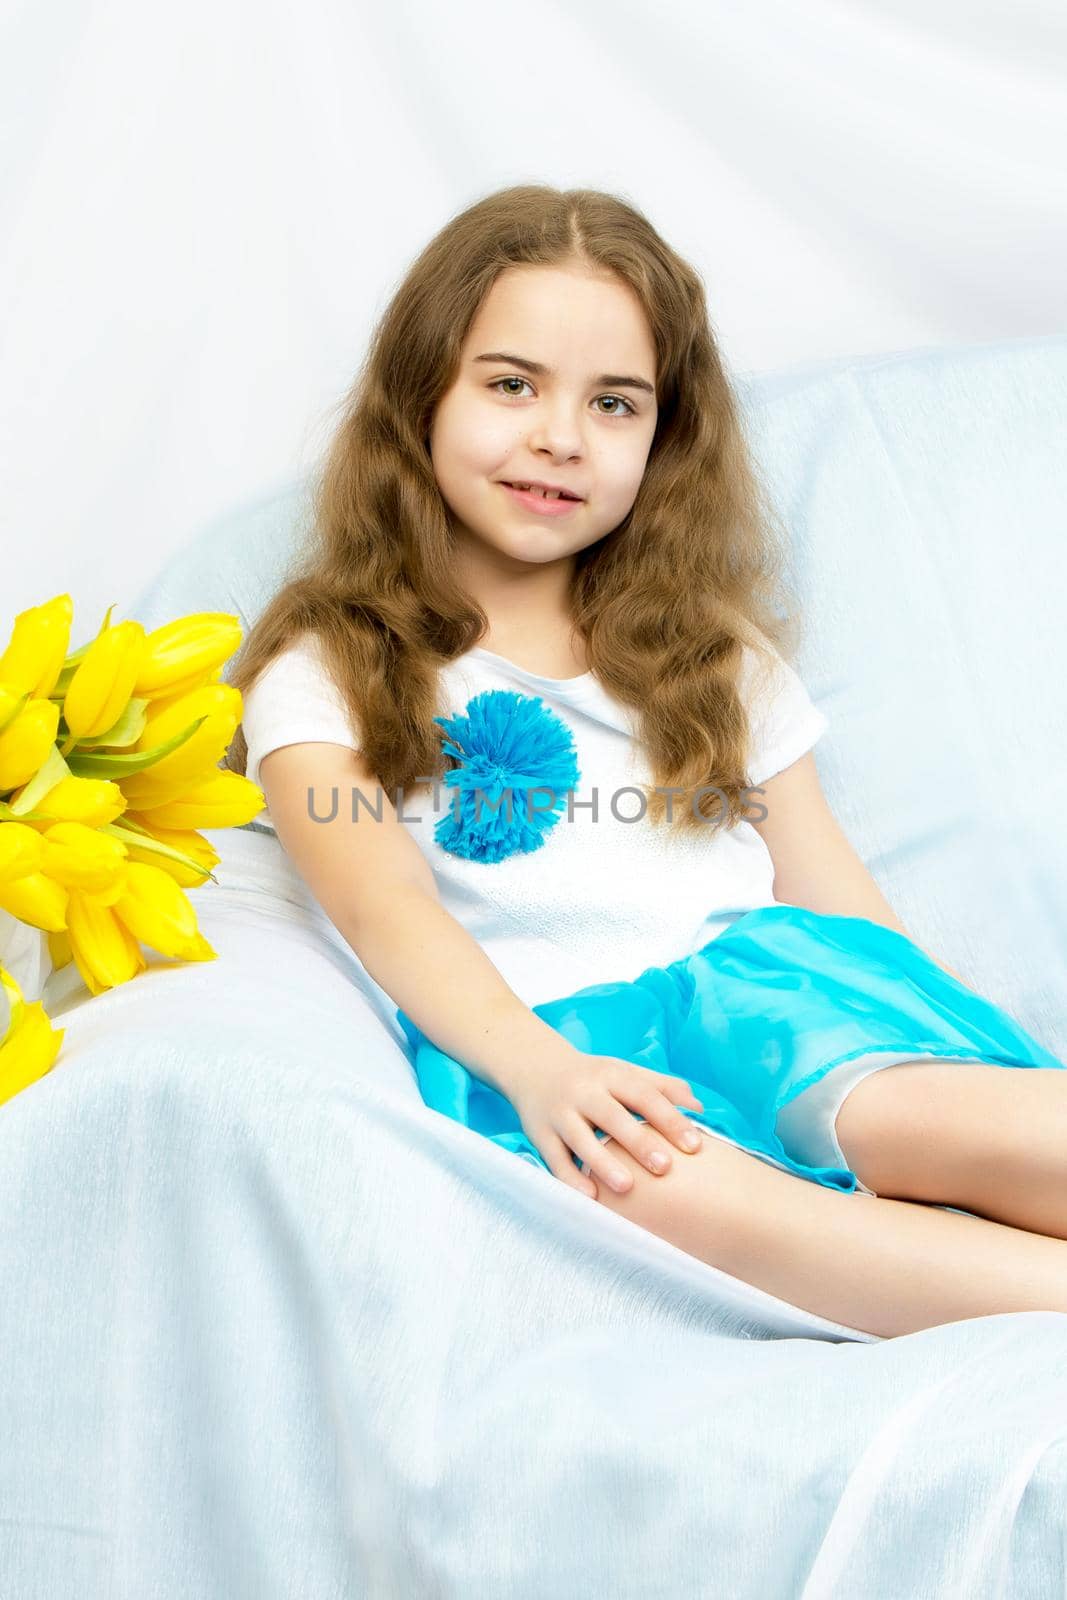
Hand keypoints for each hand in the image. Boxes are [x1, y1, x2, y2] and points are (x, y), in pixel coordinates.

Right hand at [507, 1046, 705, 1198]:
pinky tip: (589, 1197)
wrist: (534, 1068)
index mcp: (610, 1075)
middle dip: (639, 1142)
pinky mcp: (540, 1135)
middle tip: (665, 1168)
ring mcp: (559, 1113)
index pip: (643, 1095)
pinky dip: (570, 1179)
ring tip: (627, 1187)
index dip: (670, 1119)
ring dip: (603, 1162)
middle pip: (612, 1116)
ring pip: (580, 1139)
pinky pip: (555, 1159)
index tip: (695, 1146)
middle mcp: (583, 1091)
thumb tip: (699, 1109)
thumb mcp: (625, 1072)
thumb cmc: (593, 1077)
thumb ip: (663, 1087)